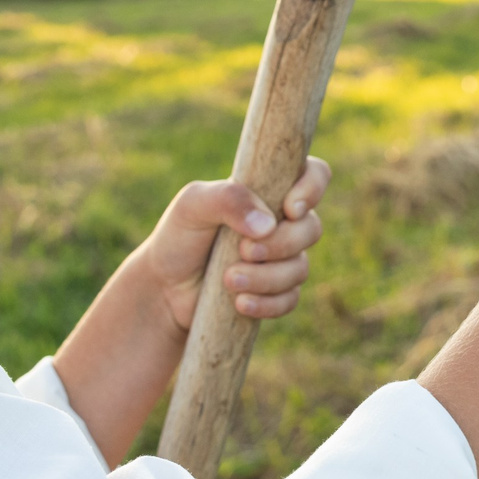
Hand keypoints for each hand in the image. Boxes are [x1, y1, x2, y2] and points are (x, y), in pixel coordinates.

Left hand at [50, 156, 331, 462]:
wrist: (165, 287)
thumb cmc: (179, 236)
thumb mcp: (192, 206)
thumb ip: (228, 199)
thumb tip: (267, 225)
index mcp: (268, 189)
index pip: (314, 174)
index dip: (312, 188)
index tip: (288, 209)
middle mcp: (281, 222)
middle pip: (311, 228)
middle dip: (281, 244)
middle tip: (243, 250)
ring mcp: (282, 259)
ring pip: (300, 268)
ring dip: (267, 278)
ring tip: (229, 280)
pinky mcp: (276, 292)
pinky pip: (290, 299)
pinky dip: (267, 303)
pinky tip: (240, 303)